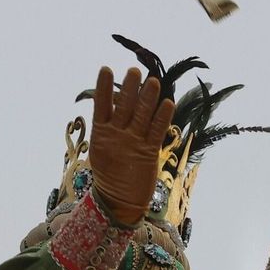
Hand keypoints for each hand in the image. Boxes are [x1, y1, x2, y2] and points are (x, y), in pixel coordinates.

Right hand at [90, 66, 175, 225]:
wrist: (119, 200)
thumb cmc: (111, 172)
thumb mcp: (102, 148)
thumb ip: (107, 127)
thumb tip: (113, 102)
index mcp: (101, 134)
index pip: (101, 106)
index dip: (103, 87)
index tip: (106, 68)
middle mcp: (116, 137)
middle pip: (124, 107)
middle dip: (130, 88)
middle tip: (135, 70)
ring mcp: (133, 144)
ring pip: (141, 116)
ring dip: (148, 97)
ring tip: (153, 81)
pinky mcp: (149, 154)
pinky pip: (157, 132)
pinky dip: (162, 117)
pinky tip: (168, 103)